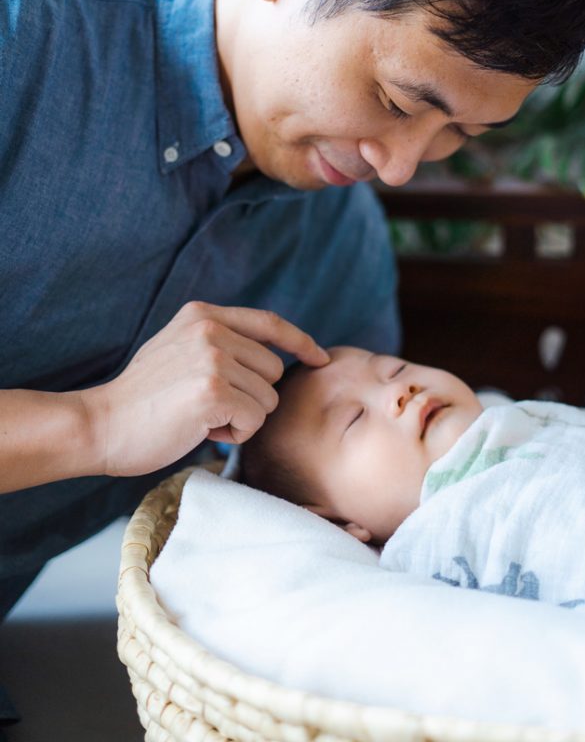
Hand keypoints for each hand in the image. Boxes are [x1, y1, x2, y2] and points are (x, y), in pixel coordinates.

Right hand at [82, 302, 328, 476]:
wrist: (102, 425)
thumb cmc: (143, 399)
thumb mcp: (180, 349)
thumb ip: (219, 342)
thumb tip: (271, 354)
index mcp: (203, 314)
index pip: (269, 322)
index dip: (299, 341)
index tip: (319, 357)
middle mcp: (210, 328)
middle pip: (273, 369)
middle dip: (253, 397)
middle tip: (211, 408)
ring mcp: (212, 357)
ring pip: (268, 398)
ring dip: (243, 418)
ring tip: (202, 418)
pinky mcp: (213, 390)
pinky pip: (255, 419)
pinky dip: (236, 433)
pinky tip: (203, 430)